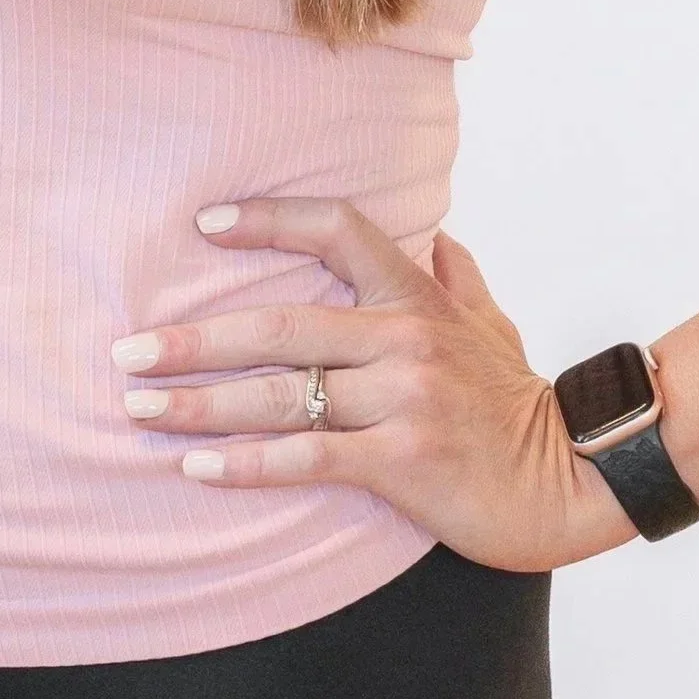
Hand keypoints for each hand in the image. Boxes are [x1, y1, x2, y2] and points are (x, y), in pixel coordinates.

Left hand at [111, 197, 639, 571]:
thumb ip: (457, 278)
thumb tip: (437, 237)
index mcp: (417, 297)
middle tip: (128, 352)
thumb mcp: (492, 326)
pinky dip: (248, 463)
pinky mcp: (402, 461)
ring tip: (140, 408)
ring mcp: (402, 399)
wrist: (570, 479)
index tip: (204, 226)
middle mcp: (404, 338)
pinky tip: (198, 466)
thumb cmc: (519, 402)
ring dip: (201, 404)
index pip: (336, 228)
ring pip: (283, 395)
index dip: (268, 220)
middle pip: (280, 326)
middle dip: (194, 341)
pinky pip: (309, 457)